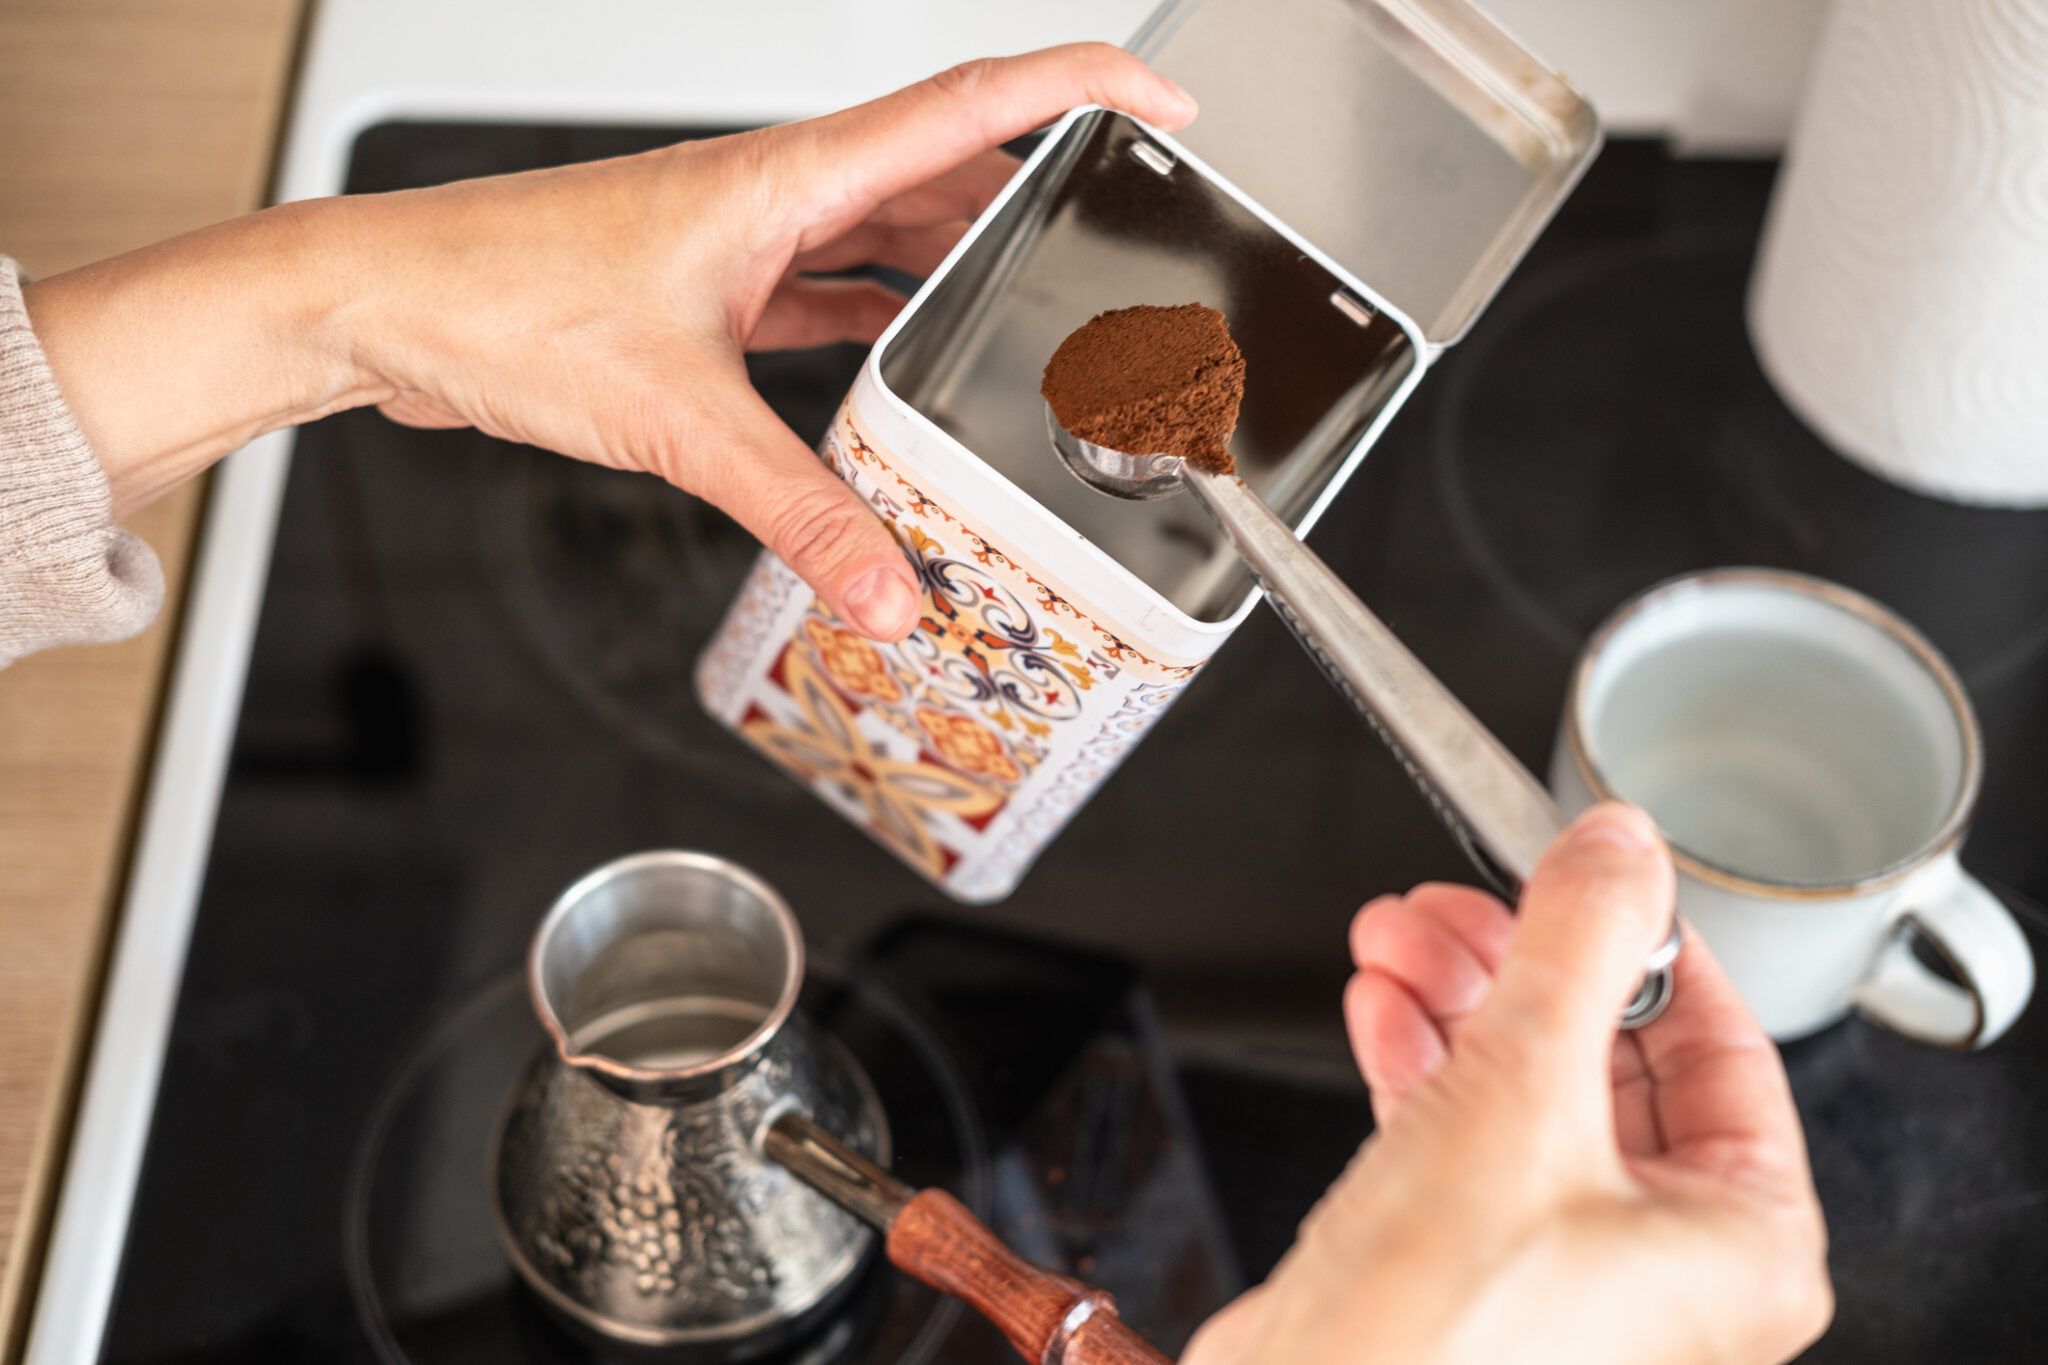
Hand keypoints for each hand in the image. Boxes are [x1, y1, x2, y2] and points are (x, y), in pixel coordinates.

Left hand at [21, 45, 1195, 640]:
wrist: (380, 307)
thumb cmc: (494, 304)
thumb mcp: (675, 419)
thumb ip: (797, 511)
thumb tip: (891, 586)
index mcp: (785, 179)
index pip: (967, 105)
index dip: (1079, 88)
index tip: (1162, 98)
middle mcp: (771, 192)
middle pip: (942, 170)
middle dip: (1036, 197)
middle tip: (1111, 238)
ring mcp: (737, 237)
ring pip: (882, 231)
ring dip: (953, 262)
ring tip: (1023, 309)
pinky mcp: (704, 289)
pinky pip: (822, 288)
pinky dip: (872, 319)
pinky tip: (895, 361)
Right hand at [1183, 802, 1831, 1364]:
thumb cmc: (1442, 1333)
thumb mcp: (1523, 1088)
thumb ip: (1577, 944)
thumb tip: (1620, 850)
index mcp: (1743, 1243)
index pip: (1726, 1049)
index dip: (1647, 946)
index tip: (1590, 876)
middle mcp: (1668, 1268)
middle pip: (1610, 1063)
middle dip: (1518, 965)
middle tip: (1458, 899)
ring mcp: (1564, 1272)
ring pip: (1526, 1093)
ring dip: (1455, 999)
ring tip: (1396, 934)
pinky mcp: (1469, 1271)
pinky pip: (1462, 1140)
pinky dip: (1420, 1063)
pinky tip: (1380, 1004)